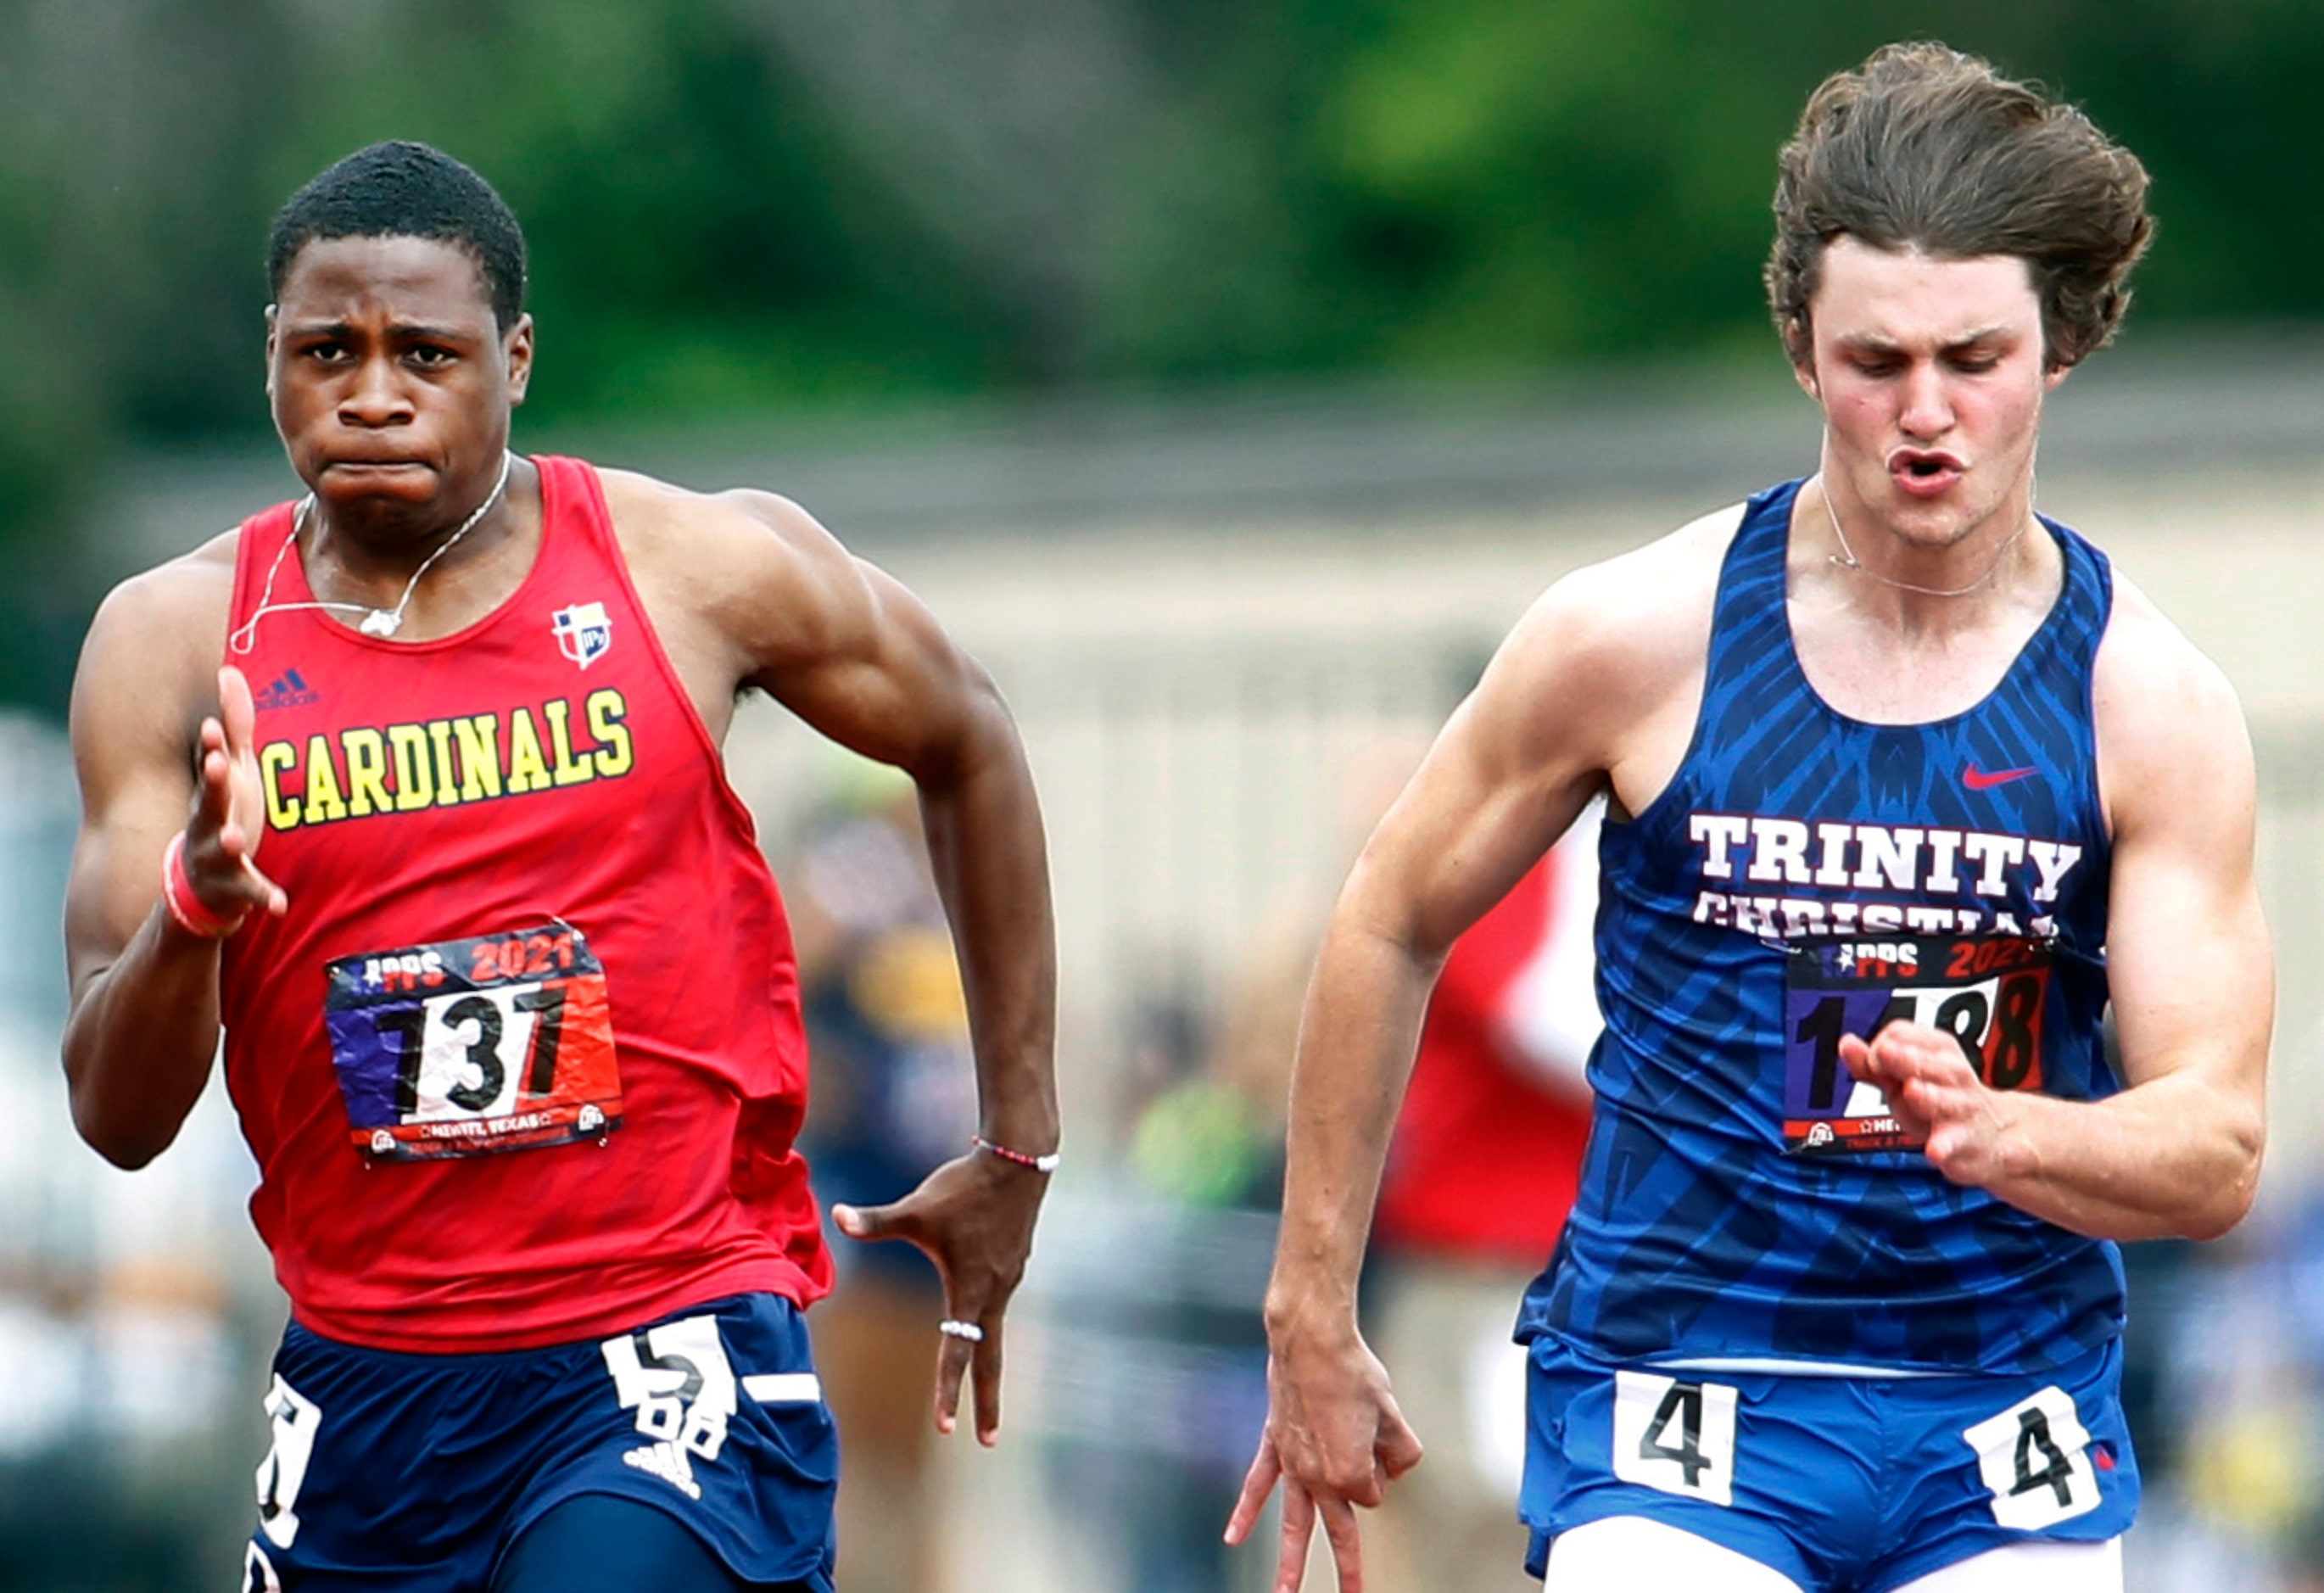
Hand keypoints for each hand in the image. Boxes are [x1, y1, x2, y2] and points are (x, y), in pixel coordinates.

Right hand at [182, 666, 287, 924]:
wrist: (201, 885)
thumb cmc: (223, 814)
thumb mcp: (233, 771)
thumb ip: (235, 727)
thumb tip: (230, 671)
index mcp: (212, 794)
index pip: (210, 766)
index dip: (211, 745)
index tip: (211, 725)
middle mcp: (207, 824)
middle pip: (208, 802)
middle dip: (213, 784)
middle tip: (218, 766)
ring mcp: (216, 858)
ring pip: (220, 849)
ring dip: (227, 842)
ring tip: (235, 839)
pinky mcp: (234, 889)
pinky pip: (251, 893)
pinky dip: (263, 897)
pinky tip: (279, 905)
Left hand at [832, 1146, 1047, 1444]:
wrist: (1018, 1161)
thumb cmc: (964, 1187)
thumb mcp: (916, 1209)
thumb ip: (876, 1221)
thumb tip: (834, 1216)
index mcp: (970, 1291)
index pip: (957, 1354)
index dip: (947, 1392)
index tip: (945, 1428)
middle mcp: (994, 1294)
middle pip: (993, 1361)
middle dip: (989, 1403)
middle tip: (989, 1442)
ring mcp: (1009, 1280)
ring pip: (995, 1329)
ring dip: (988, 1360)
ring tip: (982, 1387)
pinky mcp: (1014, 1264)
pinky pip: (998, 1299)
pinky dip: (989, 1320)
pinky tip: (981, 1304)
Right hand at [1223, 1324, 1422, 1592]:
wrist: (1310, 1339)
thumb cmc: (1356, 1372)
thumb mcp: (1394, 1413)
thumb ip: (1402, 1450)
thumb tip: (1392, 1467)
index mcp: (1352, 1474)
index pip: (1375, 1492)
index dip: (1381, 1466)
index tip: (1377, 1436)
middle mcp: (1320, 1478)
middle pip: (1340, 1532)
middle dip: (1350, 1571)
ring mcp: (1293, 1465)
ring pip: (1293, 1524)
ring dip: (1290, 1563)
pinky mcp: (1274, 1445)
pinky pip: (1257, 1485)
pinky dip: (1245, 1511)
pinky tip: (1233, 1538)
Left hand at [1840, 1022, 2020, 1185]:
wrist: (1994, 1138)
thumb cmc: (1941, 1103)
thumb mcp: (1904, 1080)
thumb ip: (1872, 1065)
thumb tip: (1846, 1043)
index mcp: (1938, 1050)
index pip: (1901, 1034)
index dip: (1879, 1046)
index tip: (1876, 1063)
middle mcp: (1953, 1075)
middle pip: (1924, 1061)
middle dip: (1902, 1058)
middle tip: (1880, 1059)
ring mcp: (1960, 1109)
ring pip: (1941, 1099)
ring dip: (1926, 1095)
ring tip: (1912, 1091)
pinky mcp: (1963, 1144)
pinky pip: (1953, 1143)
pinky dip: (1944, 1147)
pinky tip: (1934, 1151)